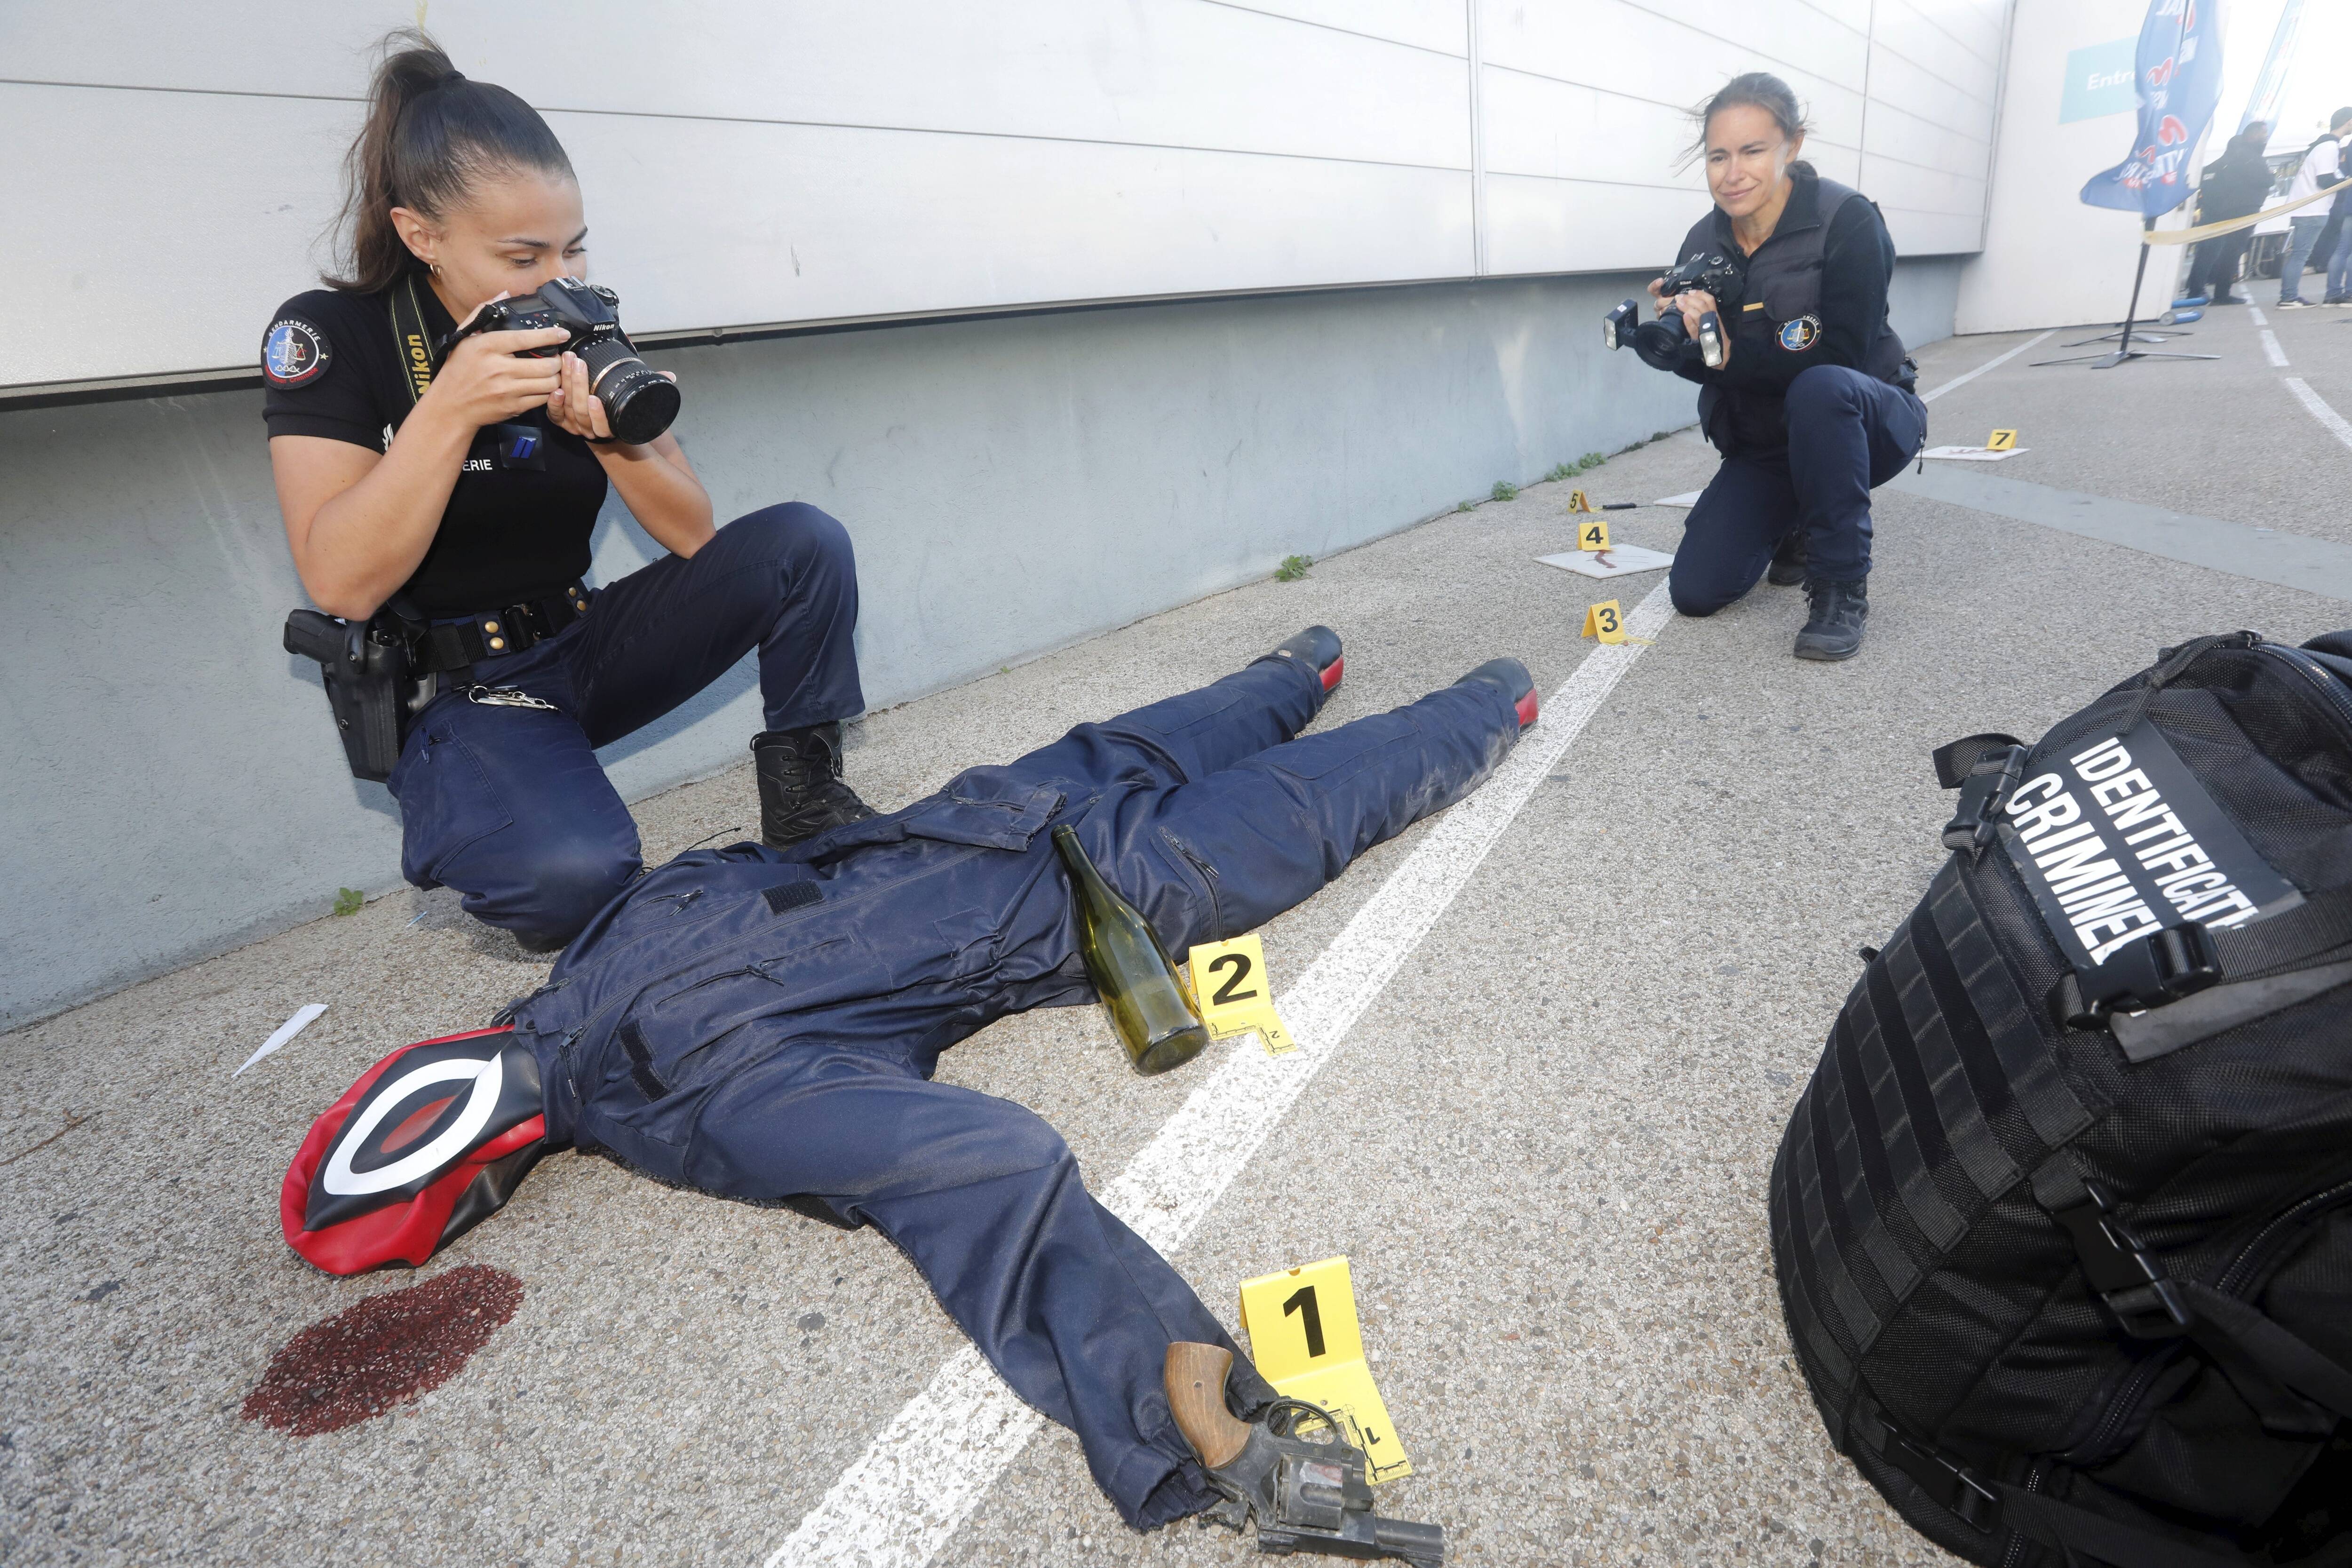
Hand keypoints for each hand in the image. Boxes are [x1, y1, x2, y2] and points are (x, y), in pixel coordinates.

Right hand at [420, 294, 568, 428]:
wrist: (450, 407)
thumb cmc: (457, 370)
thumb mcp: (464, 337)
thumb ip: (483, 312)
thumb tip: (504, 294)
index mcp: (487, 347)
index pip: (525, 338)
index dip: (549, 335)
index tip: (562, 333)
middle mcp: (499, 368)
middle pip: (545, 364)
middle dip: (558, 360)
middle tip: (557, 357)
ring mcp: (507, 390)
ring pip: (548, 383)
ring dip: (556, 377)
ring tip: (553, 371)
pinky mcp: (513, 407)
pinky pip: (542, 399)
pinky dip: (548, 392)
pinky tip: (545, 386)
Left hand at [548, 351, 679, 445]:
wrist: (606, 431)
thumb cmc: (621, 413)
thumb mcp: (637, 405)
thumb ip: (651, 389)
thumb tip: (670, 376)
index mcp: (610, 430)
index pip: (602, 426)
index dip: (598, 414)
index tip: (596, 399)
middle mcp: (590, 431)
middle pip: (581, 411)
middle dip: (578, 385)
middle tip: (578, 362)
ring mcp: (575, 427)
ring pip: (568, 408)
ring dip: (567, 383)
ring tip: (569, 361)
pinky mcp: (562, 421)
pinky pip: (554, 415)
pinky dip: (553, 403)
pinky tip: (555, 388)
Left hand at [1670, 289, 1728, 367]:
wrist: (1721, 355)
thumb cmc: (1715, 338)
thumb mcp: (1712, 323)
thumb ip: (1705, 315)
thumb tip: (1694, 305)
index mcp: (1714, 315)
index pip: (1709, 300)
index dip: (1700, 294)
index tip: (1690, 291)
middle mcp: (1712, 320)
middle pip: (1702, 305)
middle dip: (1689, 299)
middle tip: (1679, 296)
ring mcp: (1707, 329)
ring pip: (1698, 314)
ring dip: (1687, 307)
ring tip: (1678, 303)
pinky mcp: (1701, 339)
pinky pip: (1695, 330)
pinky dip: (1689, 322)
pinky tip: (1684, 316)